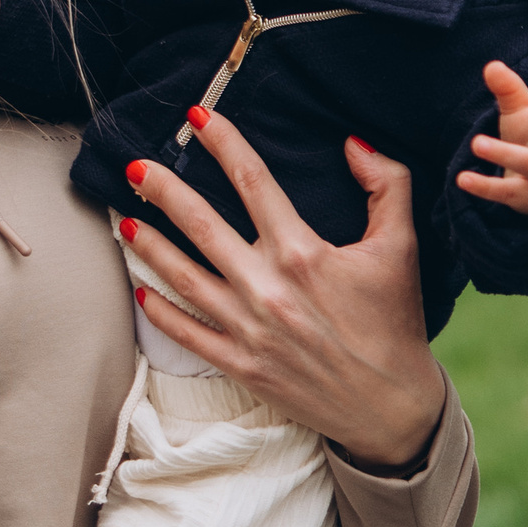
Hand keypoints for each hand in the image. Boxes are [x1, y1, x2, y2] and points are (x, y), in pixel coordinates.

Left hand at [118, 113, 445, 467]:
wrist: (391, 408)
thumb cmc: (395, 324)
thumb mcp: (402, 247)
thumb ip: (387, 185)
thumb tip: (354, 142)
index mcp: (303, 252)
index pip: (253, 181)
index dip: (224, 143)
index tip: (198, 118)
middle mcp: (267, 287)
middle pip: (202, 224)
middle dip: (164, 190)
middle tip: (136, 166)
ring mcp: (248, 329)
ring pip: (183, 276)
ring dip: (149, 246)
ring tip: (125, 220)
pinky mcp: (240, 365)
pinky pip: (186, 333)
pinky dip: (159, 311)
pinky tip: (140, 290)